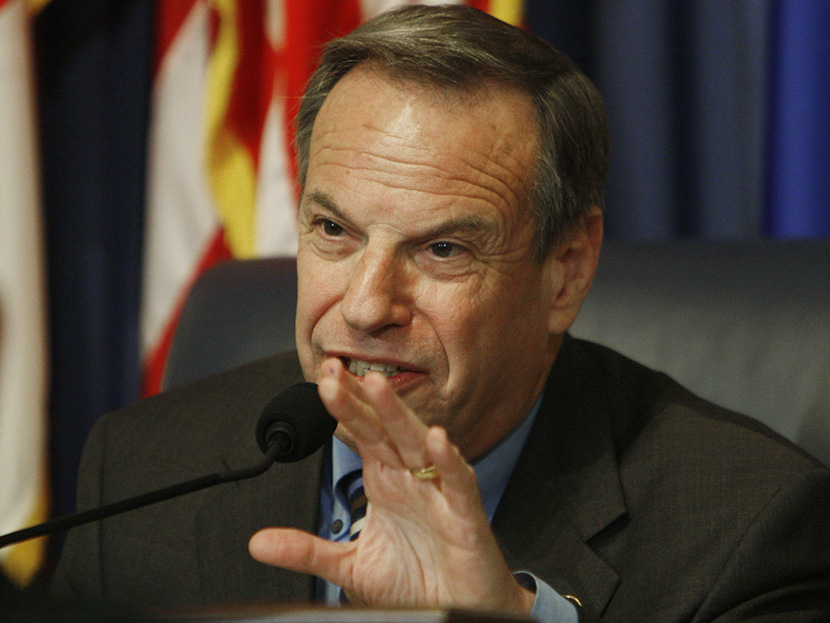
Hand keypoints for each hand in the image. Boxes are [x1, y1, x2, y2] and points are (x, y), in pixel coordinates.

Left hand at [248, 357, 534, 612]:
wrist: (459, 612)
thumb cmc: (418, 582)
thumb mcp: (351, 567)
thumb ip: (308, 550)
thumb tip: (258, 542)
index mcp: (386, 482)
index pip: (362, 434)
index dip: (343, 406)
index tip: (321, 378)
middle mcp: (412, 480)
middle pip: (384, 429)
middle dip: (359, 399)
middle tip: (332, 371)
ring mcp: (439, 493)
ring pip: (418, 444)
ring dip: (397, 415)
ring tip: (375, 386)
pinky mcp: (466, 517)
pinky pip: (458, 483)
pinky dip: (448, 461)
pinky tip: (435, 439)